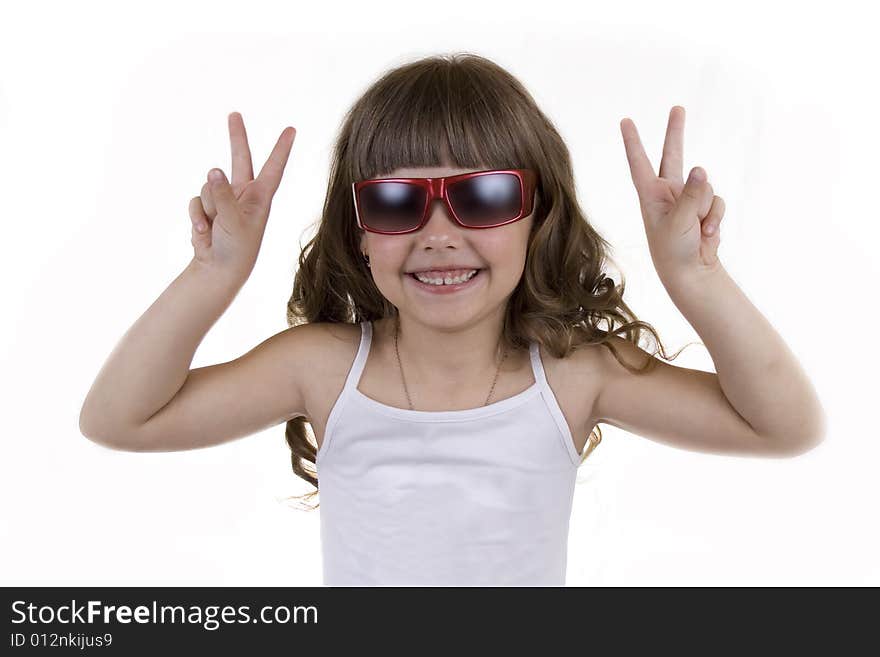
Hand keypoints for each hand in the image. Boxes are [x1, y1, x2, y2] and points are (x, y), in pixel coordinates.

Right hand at [189, 112, 295, 279]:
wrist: (217, 268)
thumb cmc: (236, 248)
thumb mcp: (233, 222)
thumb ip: (223, 195)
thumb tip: (213, 169)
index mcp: (260, 197)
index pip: (273, 167)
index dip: (281, 148)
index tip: (291, 130)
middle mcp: (244, 193)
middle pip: (240, 158)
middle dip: (236, 136)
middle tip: (234, 114)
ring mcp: (224, 198)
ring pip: (208, 186)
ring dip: (208, 207)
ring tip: (216, 227)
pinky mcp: (207, 206)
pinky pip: (196, 200)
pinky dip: (197, 216)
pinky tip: (205, 232)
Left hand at [620, 106, 725, 286]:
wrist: (691, 272)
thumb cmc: (673, 250)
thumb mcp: (679, 222)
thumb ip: (691, 195)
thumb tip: (700, 168)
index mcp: (650, 195)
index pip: (640, 162)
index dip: (633, 141)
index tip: (625, 120)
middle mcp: (668, 192)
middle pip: (673, 154)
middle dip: (676, 131)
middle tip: (677, 108)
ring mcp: (688, 198)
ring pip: (705, 185)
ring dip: (705, 208)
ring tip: (695, 229)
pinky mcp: (705, 207)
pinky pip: (717, 201)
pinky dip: (715, 217)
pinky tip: (706, 234)